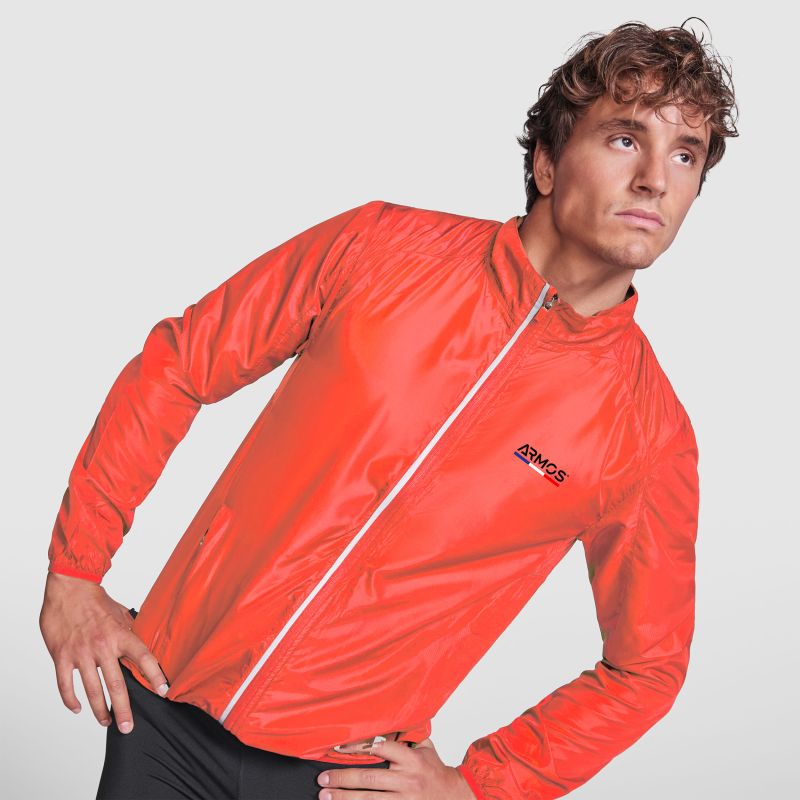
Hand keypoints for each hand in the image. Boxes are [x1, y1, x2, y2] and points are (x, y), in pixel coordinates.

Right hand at [39, 572, 169, 734]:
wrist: (70, 588)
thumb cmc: (97, 601)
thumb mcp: (121, 614)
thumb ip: (130, 633)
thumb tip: (144, 647)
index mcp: (121, 635)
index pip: (143, 658)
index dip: (155, 675)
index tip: (164, 691)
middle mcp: (103, 646)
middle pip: (116, 684)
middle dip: (123, 709)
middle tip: (127, 726)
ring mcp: (81, 653)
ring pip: (92, 689)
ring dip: (99, 710)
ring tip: (106, 722)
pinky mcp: (62, 656)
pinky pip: (66, 684)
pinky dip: (71, 699)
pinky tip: (77, 708)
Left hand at [316, 737, 476, 798]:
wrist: (455, 797)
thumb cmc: (436, 770)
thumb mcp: (425, 747)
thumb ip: (407, 735)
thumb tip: (387, 718)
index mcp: (411, 759)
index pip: (382, 749)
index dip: (359, 747)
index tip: (339, 748)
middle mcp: (406, 780)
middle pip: (369, 779)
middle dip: (343, 779)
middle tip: (323, 779)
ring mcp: (404, 799)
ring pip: (369, 799)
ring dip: (344, 798)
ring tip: (326, 795)